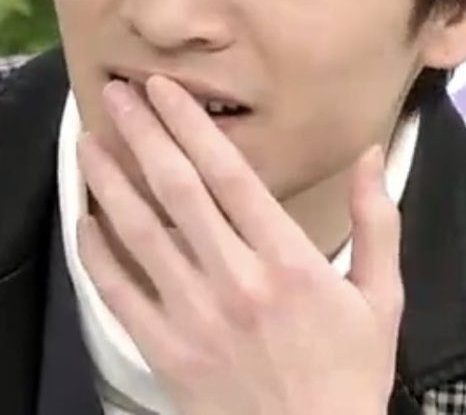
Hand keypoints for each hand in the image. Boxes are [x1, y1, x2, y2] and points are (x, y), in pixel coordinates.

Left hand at [75, 75, 402, 414]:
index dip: (191, 125)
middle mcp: (236, 281)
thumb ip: (376, 221)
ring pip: (140, 232)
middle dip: (143, 133)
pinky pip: (119, 291)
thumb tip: (373, 152)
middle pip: (178, 189)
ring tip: (88, 141)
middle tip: (115, 93)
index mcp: (289, 262)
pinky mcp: (165, 350)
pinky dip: (97, 251)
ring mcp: (195, 316)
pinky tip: (84, 218)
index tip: (164, 89)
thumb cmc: (349, 376)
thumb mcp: (381, 298)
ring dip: (110, 181)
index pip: (230, 175)